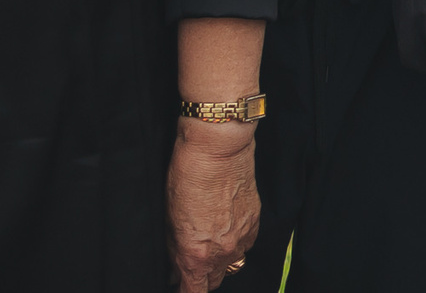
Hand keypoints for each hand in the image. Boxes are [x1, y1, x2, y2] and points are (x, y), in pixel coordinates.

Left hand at [167, 122, 260, 292]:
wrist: (219, 147)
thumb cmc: (187, 176)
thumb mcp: (169, 218)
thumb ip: (174, 250)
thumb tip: (175, 268)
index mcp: (196, 255)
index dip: (184, 292)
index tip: (179, 285)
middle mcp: (222, 253)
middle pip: (214, 282)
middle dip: (202, 276)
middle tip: (192, 260)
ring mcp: (242, 239)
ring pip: (232, 264)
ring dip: (221, 260)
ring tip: (211, 241)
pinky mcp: (256, 223)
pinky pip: (245, 245)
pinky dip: (236, 241)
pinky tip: (227, 225)